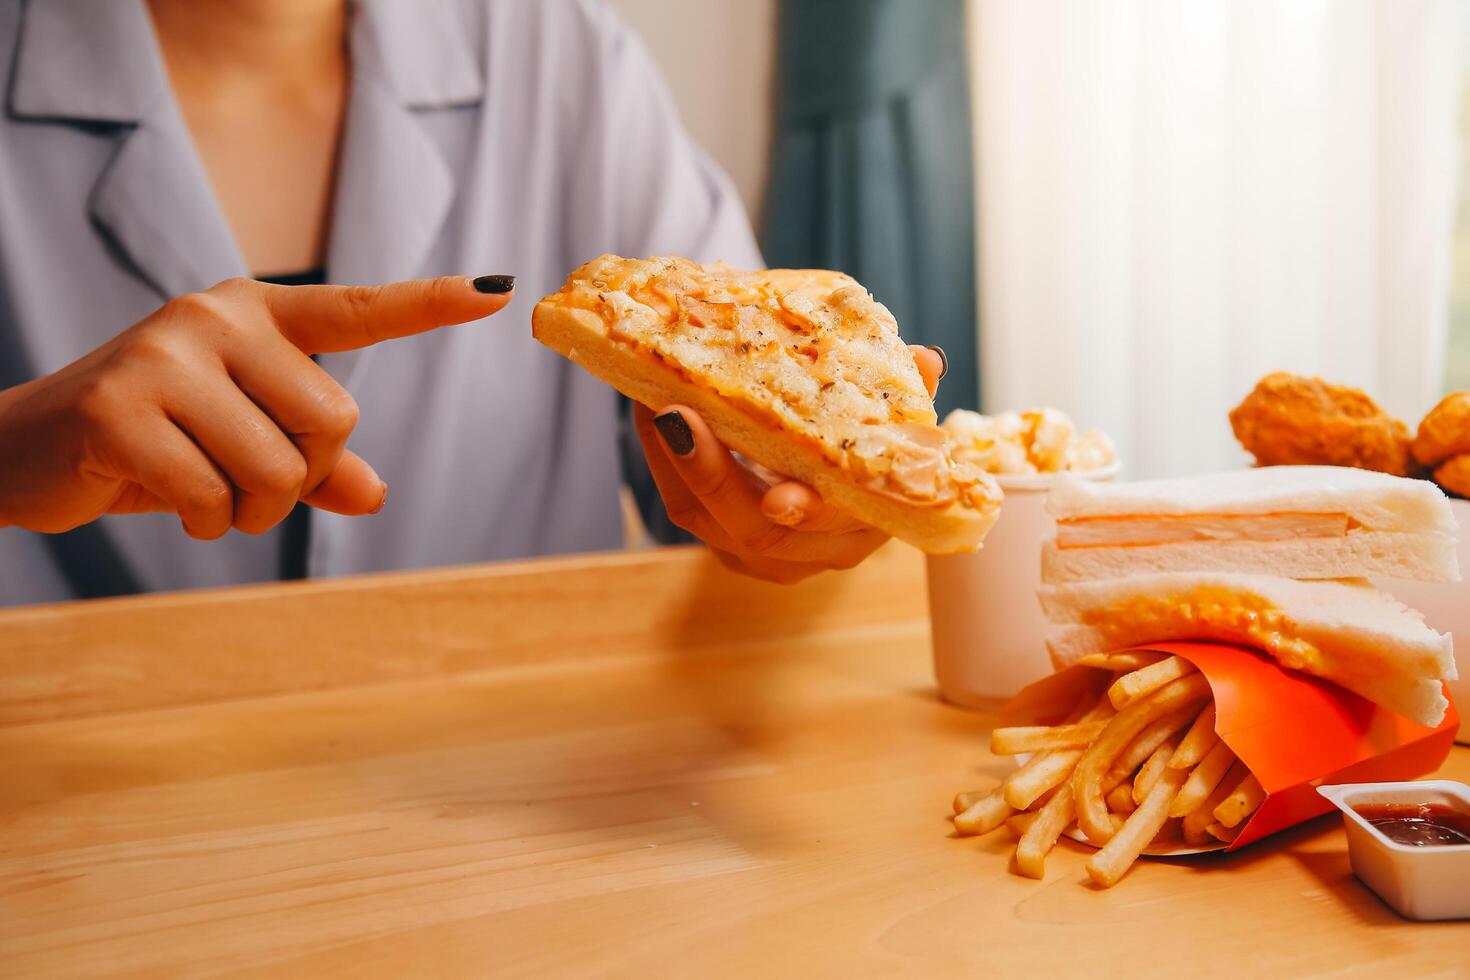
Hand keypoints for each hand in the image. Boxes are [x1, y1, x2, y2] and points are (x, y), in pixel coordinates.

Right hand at [0, 275, 513, 537]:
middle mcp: (215, 318)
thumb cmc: (154, 441)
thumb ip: (311, 465)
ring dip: (253, 510)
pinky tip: (164, 499)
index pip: (356, 310)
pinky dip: (205, 522)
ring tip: (203, 491)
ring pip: (280, 468)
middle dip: (303, 477)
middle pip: (336, 422)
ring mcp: (165, 356)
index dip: (430, 305)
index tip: (500, 291)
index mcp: (255, 315)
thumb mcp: (239, 445)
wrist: (26, 448)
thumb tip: (374, 494)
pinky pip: (216, 497)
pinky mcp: (122, 407)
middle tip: (244, 477)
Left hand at [635, 345, 947, 583]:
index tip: (781, 496)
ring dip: (676, 462)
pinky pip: (686, 508)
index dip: (809, 511)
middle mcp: (815, 552)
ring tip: (657, 404)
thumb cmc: (870, 447)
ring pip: (709, 523)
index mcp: (865, 524)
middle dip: (714, 478)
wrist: (841, 487)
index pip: (835, 526)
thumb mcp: (891, 422)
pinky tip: (653, 413)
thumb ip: (905, 393)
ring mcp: (765, 556)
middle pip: (758, 534)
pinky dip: (665, 460)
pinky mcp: (724, 545)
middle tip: (680, 416)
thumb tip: (925, 360)